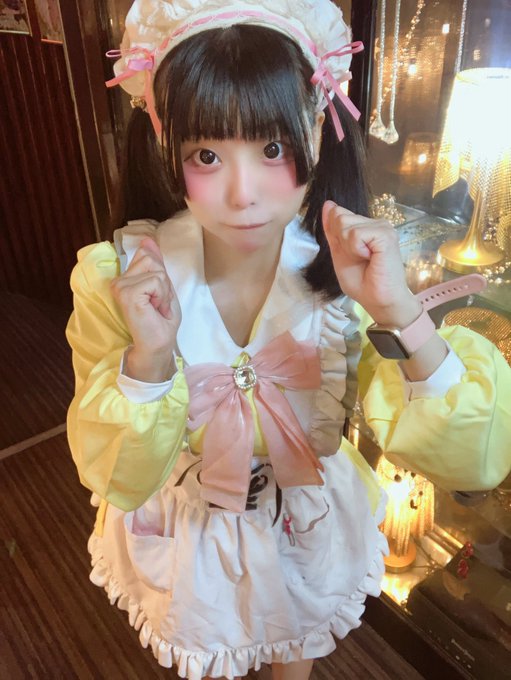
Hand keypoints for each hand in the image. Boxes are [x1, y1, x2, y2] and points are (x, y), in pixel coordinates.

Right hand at [111, 238, 180, 379]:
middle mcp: (119, 280)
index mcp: (126, 278)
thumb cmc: (160, 323)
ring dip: (164, 292)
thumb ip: (154, 263)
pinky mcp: (127, 293)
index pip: (147, 256)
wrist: (157, 346)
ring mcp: (120, 286)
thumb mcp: (162, 288)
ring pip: (156, 271)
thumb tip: (147, 239)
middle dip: (164, 283)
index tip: (158, 298)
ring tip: (156, 308)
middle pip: (152, 260)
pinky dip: (162, 296)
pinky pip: (156, 281)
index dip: (161, 277)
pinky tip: (155, 310)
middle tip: (159, 304)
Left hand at [322, 201, 420, 326]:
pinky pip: (355, 234)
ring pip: (345, 224)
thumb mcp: (339, 253)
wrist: (378, 300)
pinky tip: (370, 258)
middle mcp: (376, 223)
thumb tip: (328, 204)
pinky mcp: (386, 234)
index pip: (338, 213)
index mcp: (366, 226)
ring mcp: (383, 227)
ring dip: (349, 248)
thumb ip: (333, 230)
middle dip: (341, 242)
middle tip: (359, 258)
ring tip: (365, 259)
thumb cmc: (362, 282)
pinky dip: (356, 249)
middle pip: (339, 217)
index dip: (336, 236)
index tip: (350, 254)